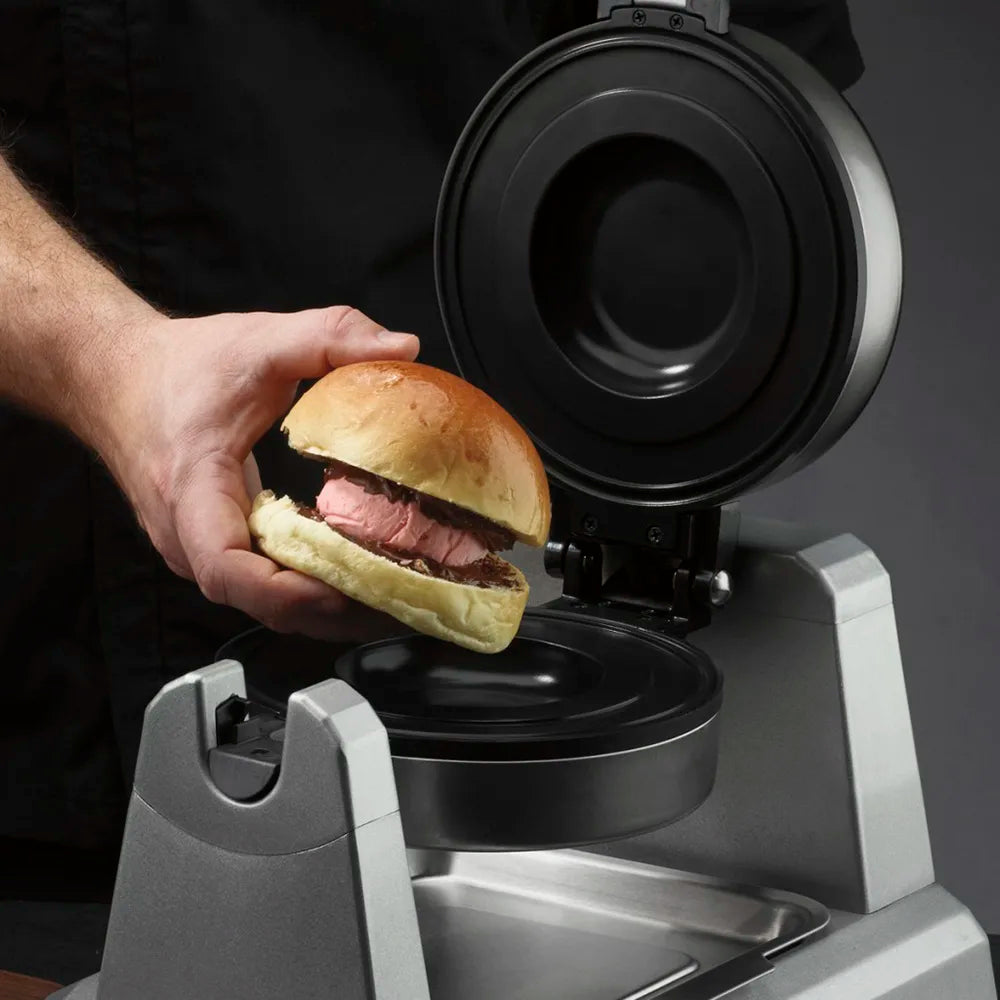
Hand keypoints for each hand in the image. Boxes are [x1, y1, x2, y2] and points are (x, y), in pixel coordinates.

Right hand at [95, 305, 418, 639]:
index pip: (228, 568)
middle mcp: (187, 535)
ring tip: (388, 597)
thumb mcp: (260, 340)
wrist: (115, 375)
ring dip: (322, 609)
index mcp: (192, 489)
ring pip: (260, 602)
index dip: (287, 593)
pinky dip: (307, 591)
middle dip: (328, 611)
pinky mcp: (210, 547)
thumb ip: (331, 336)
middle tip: (395, 600)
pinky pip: (259, 585)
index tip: (344, 589)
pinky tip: (353, 580)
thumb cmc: (177, 367)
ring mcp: (195, 548)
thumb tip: (401, 347)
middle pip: (256, 601)